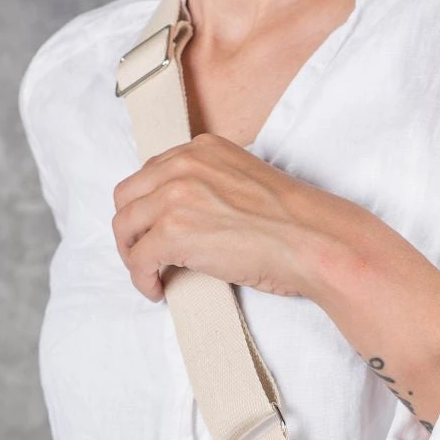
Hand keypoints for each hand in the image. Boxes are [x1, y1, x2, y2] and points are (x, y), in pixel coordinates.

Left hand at [112, 132, 345, 302]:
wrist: (314, 241)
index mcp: (203, 149)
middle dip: (131, 229)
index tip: (155, 229)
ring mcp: (175, 196)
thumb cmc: (296, 224)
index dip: (148, 206)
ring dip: (132, 255)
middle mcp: (183, 164)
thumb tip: (197, 221)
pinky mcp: (172, 231)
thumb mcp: (248, 183)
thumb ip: (216, 187)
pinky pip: (137, 258)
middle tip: (145, 255)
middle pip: (127, 196)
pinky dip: (141, 279)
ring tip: (150, 276)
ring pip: (124, 226)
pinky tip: (156, 290)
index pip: (152, 173)